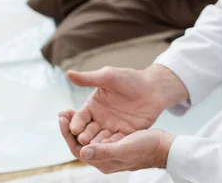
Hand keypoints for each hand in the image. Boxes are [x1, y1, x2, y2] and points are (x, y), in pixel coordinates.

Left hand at [59, 115, 174, 172]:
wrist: (162, 145)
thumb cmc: (145, 148)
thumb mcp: (123, 149)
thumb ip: (103, 151)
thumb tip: (81, 151)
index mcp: (103, 160)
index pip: (77, 149)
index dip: (67, 134)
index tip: (62, 117)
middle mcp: (103, 154)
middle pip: (80, 142)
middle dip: (69, 127)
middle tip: (62, 112)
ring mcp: (109, 145)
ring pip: (88, 134)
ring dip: (78, 123)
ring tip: (69, 110)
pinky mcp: (115, 136)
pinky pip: (98, 129)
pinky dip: (90, 121)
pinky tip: (87, 111)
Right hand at [60, 66, 187, 145]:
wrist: (153, 87)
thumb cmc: (129, 79)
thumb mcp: (108, 77)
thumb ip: (89, 78)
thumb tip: (68, 73)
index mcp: (93, 106)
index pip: (80, 117)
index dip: (76, 122)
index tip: (73, 127)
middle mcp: (99, 119)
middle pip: (87, 131)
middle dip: (84, 136)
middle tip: (82, 140)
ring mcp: (112, 128)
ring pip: (100, 140)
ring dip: (96, 145)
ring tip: (93, 149)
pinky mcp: (125, 135)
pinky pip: (116, 143)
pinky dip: (111, 147)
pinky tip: (109, 149)